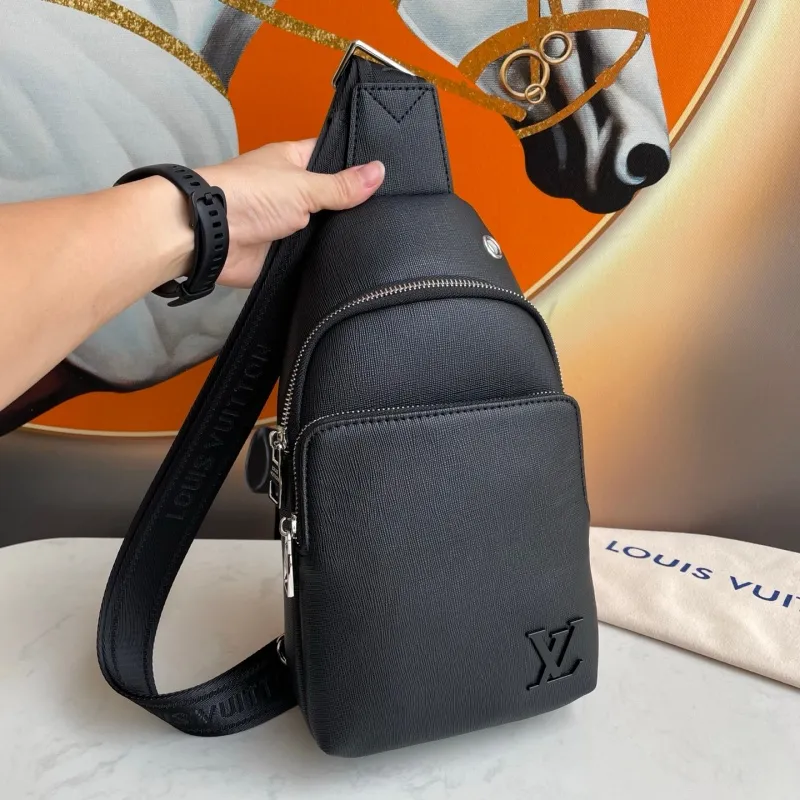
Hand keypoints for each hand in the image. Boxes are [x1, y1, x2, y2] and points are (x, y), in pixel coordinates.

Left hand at [198, 140, 384, 287]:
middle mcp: (291, 191)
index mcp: (293, 162)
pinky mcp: (283, 254)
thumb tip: (380, 170)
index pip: (332, 157)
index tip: (391, 171)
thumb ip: (342, 186)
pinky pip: (312, 257)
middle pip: (331, 197)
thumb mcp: (304, 186)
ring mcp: (287, 224)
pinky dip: (327, 260)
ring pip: (324, 230)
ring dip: (340, 235)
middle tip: (394, 210)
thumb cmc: (248, 195)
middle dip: (354, 205)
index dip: (357, 163)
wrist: (212, 236)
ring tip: (382, 236)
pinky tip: (355, 261)